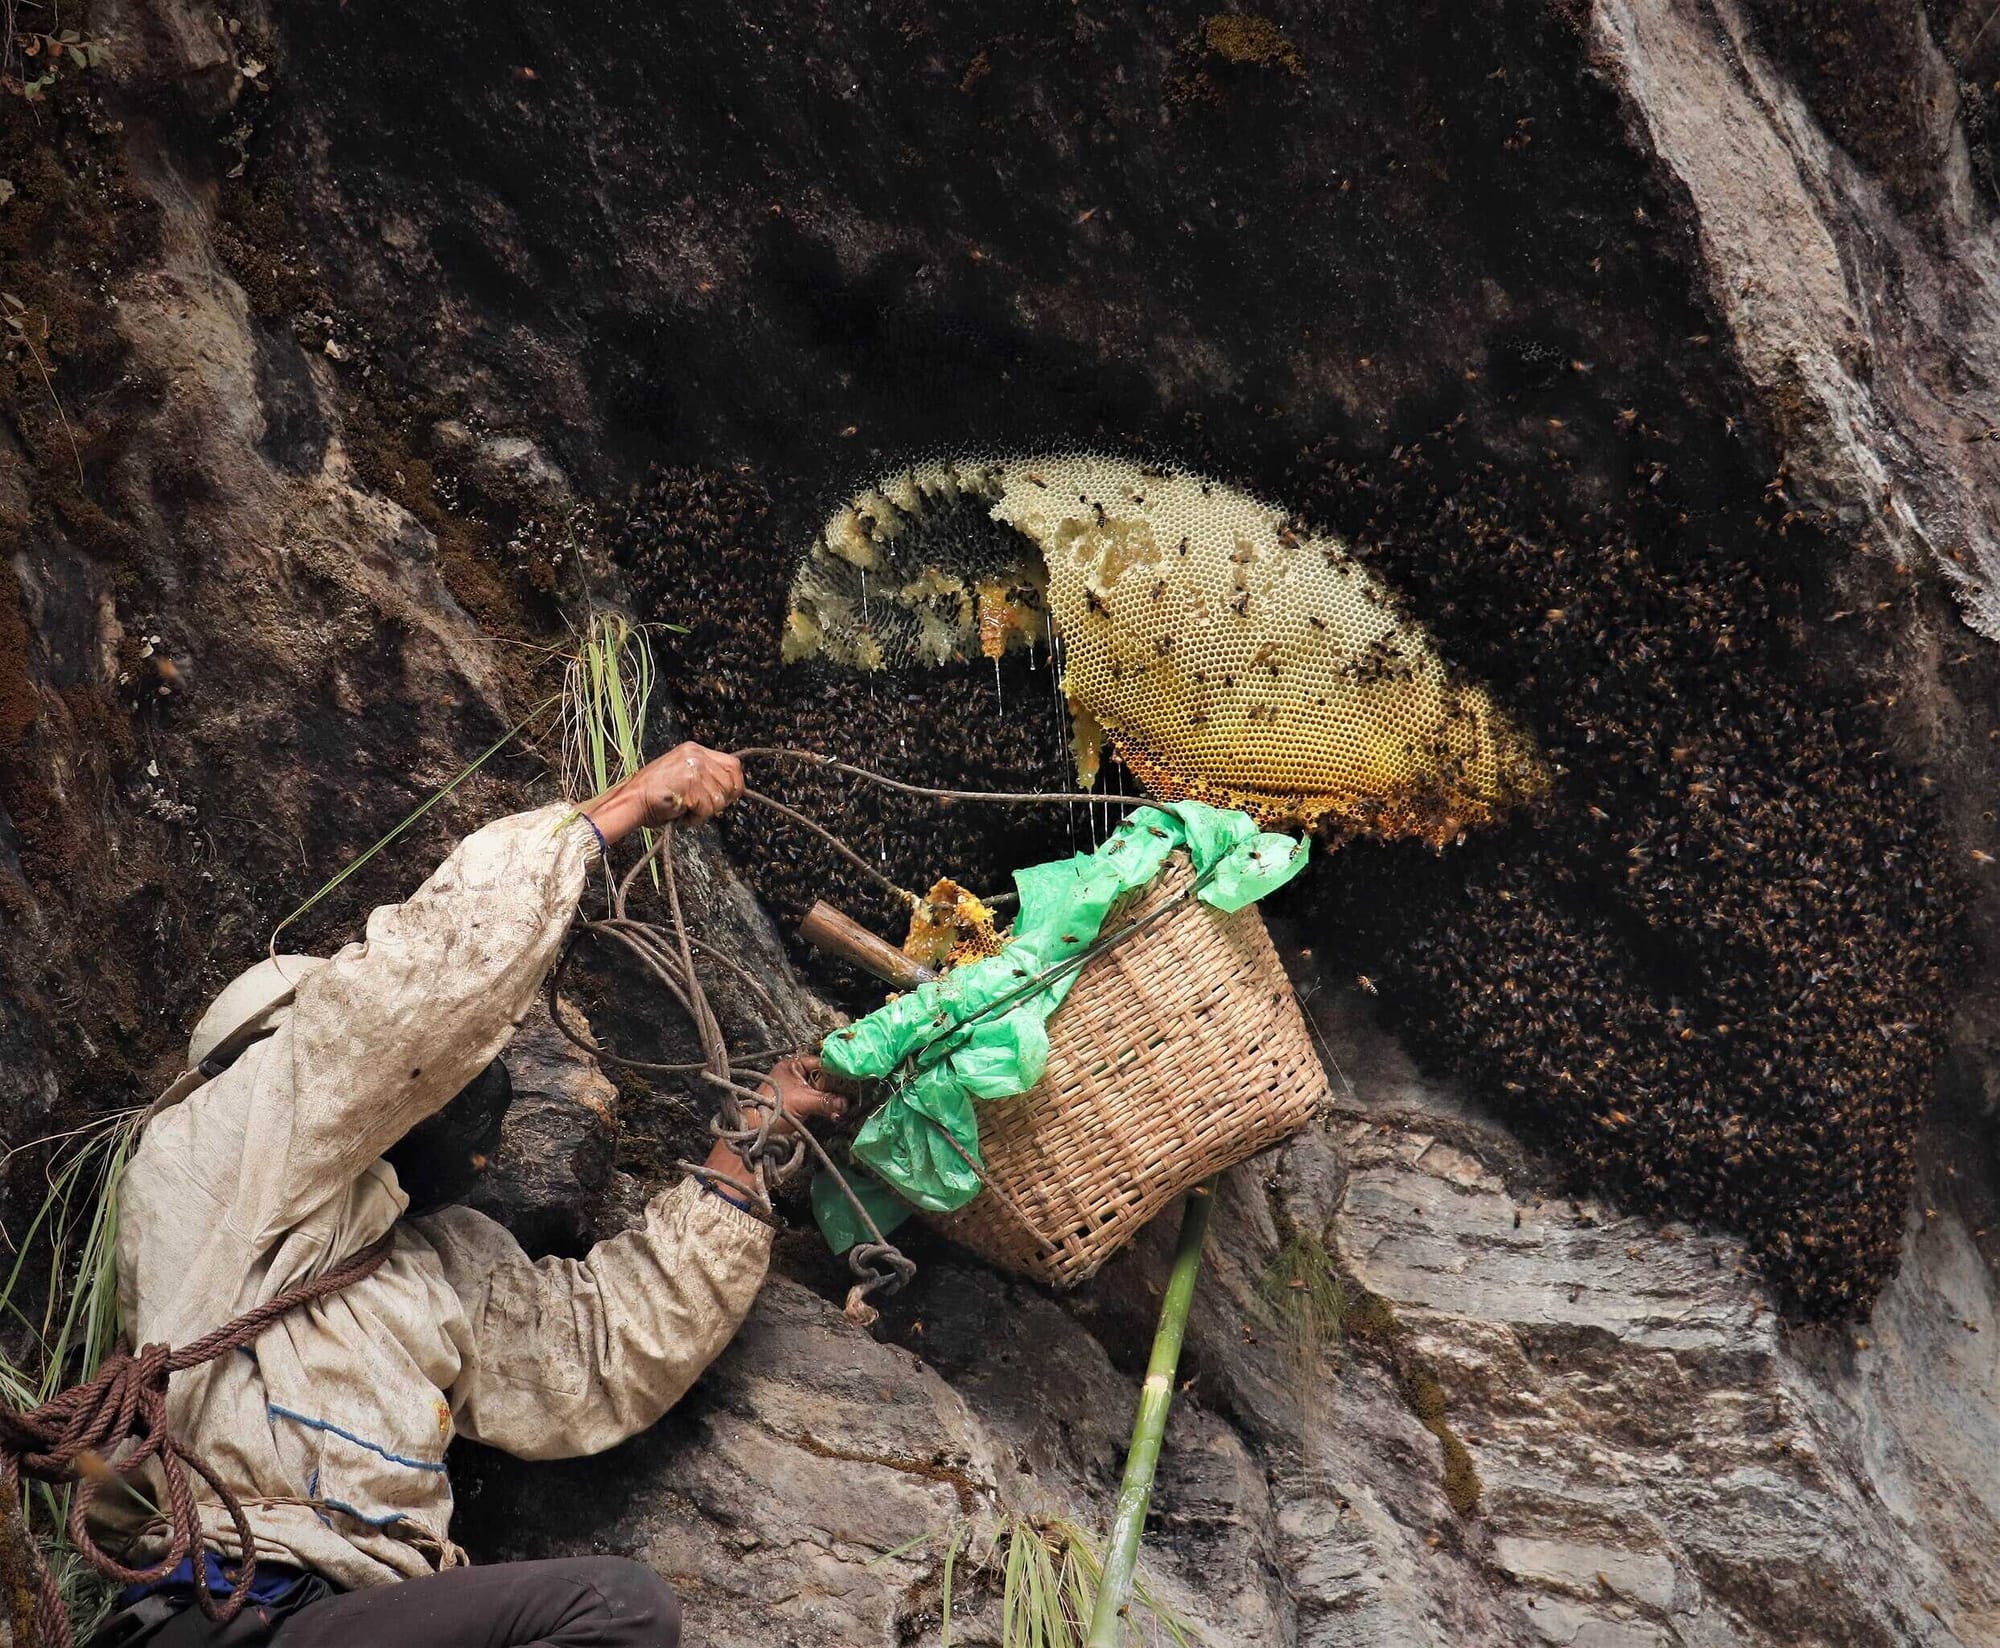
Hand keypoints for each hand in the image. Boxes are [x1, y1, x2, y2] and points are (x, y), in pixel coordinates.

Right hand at [583, 743, 743, 845]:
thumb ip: (704, 776)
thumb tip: (729, 790)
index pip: (733, 765)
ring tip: (685, 809)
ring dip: (704, 811)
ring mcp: (694, 768)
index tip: (727, 797)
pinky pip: (706, 809)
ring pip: (719, 799)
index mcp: (694, 750)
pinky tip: (680, 813)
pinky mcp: (691, 784)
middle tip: (699, 807)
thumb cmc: (654, 795)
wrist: (632, 800)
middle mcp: (696, 755)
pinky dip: (695, 818)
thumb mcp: (683, 775)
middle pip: (730, 783)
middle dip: (719, 801)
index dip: (734, 784)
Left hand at [741, 1057, 848, 1135]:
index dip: (835, 1068)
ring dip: (832, 1097)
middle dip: (836, 1085)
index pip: (820, 1062)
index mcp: (792, 1066)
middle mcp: (795, 1075)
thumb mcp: (801, 1101)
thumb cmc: (773, 1109)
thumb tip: (846, 1103)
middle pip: (823, 1076)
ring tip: (847, 1102)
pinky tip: (837, 1111)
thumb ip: (825, 1100)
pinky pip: (818, 1101)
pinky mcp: (800, 1103)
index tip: (851, 1075)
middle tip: (853, 1091)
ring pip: (821, 1090)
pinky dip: (826, 1106)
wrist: (756, 1130)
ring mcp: (798, 1089)